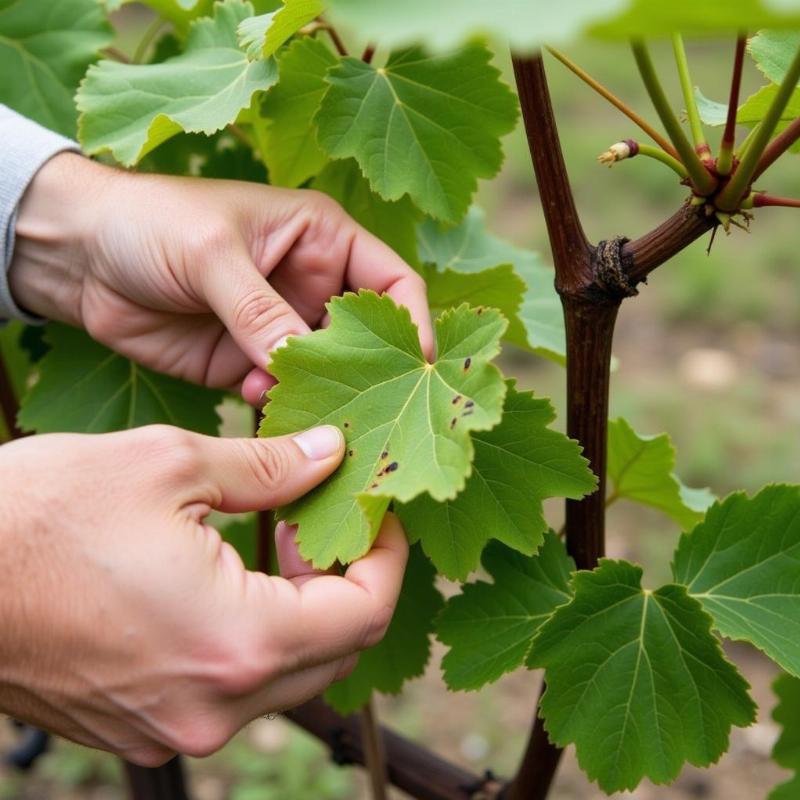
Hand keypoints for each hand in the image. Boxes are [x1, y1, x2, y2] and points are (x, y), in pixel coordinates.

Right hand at [0, 424, 407, 765]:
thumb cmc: (40, 515)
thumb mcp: (168, 465)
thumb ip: (268, 467)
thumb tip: (330, 454)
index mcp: (237, 642)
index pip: (365, 613)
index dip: (387, 557)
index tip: (378, 513)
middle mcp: (215, 706)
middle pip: (335, 651)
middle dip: (348, 582)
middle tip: (323, 520)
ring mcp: (176, 727)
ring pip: (288, 676)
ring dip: (303, 609)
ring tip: (275, 540)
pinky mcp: (142, 725)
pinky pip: (234, 689)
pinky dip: (255, 637)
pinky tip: (229, 580)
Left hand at [9, 153, 432, 403]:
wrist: (79, 255)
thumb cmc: (152, 222)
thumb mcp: (213, 253)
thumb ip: (262, 311)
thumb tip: (302, 366)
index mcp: (322, 240)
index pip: (391, 284)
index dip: (411, 322)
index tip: (417, 366)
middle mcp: (310, 287)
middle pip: (364, 340)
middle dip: (366, 373)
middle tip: (364, 408)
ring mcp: (279, 331)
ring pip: (324, 375)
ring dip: (320, 396)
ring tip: (303, 409)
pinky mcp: (245, 366)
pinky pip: (279, 395)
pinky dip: (278, 406)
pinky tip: (256, 401)